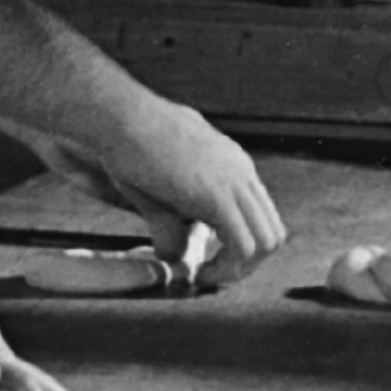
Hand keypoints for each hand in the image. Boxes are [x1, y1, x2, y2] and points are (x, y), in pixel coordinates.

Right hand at [54, 95, 283, 284]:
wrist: (118, 115)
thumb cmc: (129, 140)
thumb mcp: (158, 184)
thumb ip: (172, 219)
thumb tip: (174, 254)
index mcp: (232, 163)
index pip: (260, 215)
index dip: (240, 247)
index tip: (210, 260)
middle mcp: (241, 171)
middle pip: (272, 232)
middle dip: (245, 264)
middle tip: (212, 274)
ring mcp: (233, 180)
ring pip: (267, 242)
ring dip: (238, 269)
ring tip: (205, 275)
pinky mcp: (216, 194)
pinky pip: (243, 246)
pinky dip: (226, 269)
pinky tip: (199, 271)